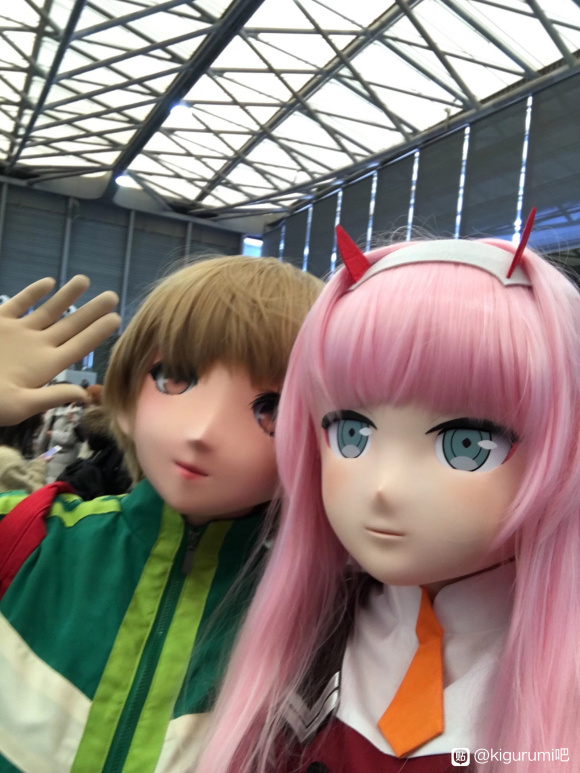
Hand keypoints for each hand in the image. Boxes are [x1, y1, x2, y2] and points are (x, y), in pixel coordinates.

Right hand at [0, 275, 119, 424]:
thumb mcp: (19, 404)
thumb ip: (51, 397)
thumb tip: (83, 395)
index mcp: (45, 367)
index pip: (79, 346)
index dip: (97, 332)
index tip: (117, 318)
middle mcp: (36, 347)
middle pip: (71, 326)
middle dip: (92, 311)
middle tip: (113, 296)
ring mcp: (17, 333)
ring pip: (48, 311)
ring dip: (67, 296)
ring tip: (86, 280)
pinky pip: (19, 304)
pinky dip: (33, 292)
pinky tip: (49, 281)